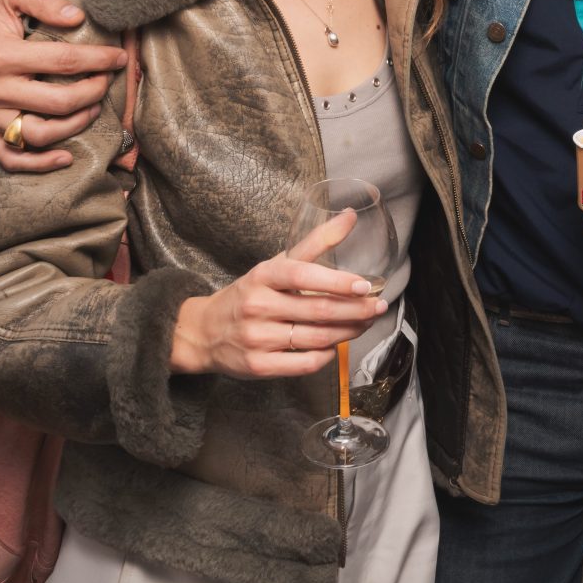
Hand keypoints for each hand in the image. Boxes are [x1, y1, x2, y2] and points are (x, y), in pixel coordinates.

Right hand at [0, 0, 126, 173]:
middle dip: (93, 92)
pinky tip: (67, 157)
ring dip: (75, 125)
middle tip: (107, 81)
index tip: (119, 58)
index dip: (98, 61)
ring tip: (94, 108)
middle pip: (57, 103)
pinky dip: (40, 164)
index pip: (63, 62)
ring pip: (39, 135)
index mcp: (0, 55)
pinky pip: (11, 158)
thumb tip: (77, 17)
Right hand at [170, 210, 386, 378]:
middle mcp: (258, 306)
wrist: (204, 331)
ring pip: (316, 338)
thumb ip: (316, 242)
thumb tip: (351, 216)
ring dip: (348, 332)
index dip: (337, 282)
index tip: (365, 285)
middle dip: (355, 310)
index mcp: (263, 276)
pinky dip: (326, 356)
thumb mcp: (276, 264)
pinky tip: (336, 347)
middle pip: (317, 311)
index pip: (303, 276)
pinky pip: (304, 364)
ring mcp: (256, 338)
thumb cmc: (250, 293)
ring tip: (365, 324)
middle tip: (378, 307)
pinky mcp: (258, 366)